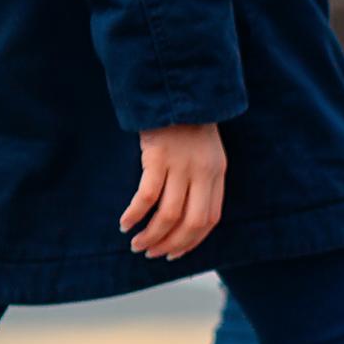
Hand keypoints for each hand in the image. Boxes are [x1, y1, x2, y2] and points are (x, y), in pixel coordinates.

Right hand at [122, 124, 225, 258]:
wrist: (175, 90)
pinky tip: (126, 223)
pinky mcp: (157, 158)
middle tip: (153, 254)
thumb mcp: (206, 153)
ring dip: (152, 235)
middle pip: (191, 223)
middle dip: (171, 244)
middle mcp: (202, 174)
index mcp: (217, 175)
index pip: (210, 220)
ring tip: (137, 244)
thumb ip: (201, 180)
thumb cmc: (187, 123)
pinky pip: (146, 196)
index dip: (192, 241)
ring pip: (168, 214)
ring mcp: (181, 166)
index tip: (175, 254)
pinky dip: (136, 214)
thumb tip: (186, 214)